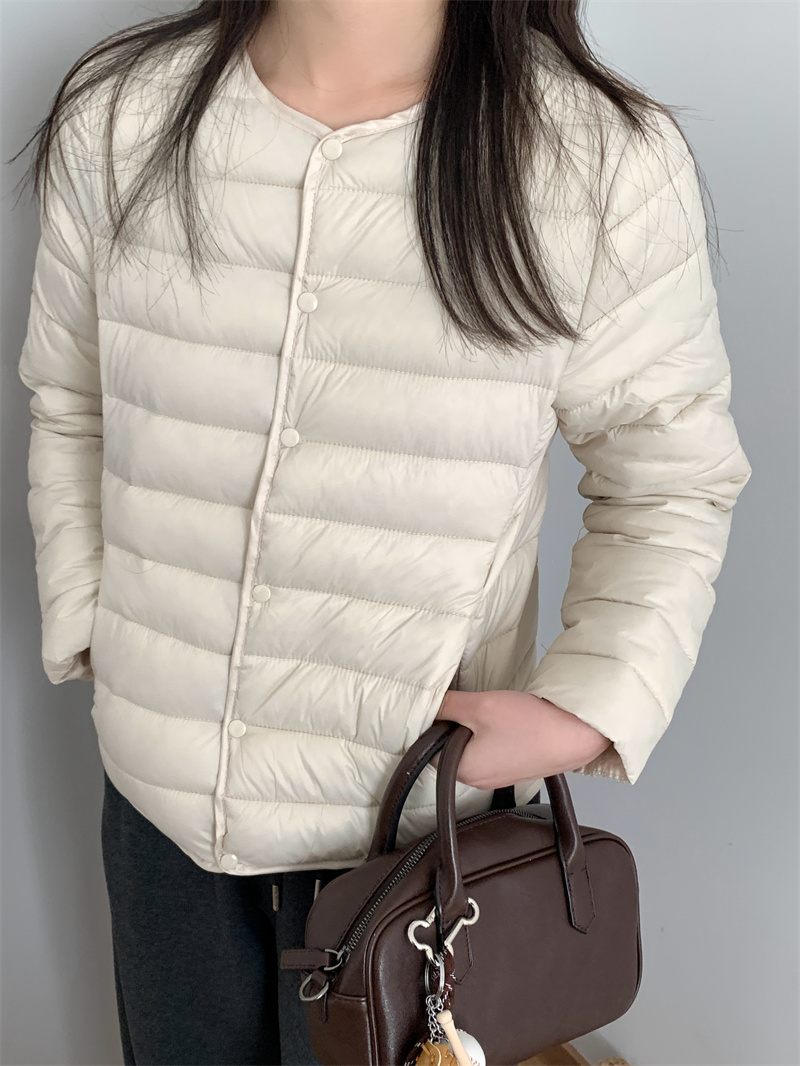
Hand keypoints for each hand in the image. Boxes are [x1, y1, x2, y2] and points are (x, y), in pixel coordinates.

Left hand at [430, 688, 611, 789]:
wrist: (576, 733)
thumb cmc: (531, 724)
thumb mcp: (480, 706)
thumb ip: (448, 706)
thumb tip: (428, 705)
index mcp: (465, 770)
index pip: (433, 747)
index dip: (439, 722)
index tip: (451, 706)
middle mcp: (480, 780)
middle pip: (454, 748)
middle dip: (461, 725)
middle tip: (477, 706)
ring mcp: (500, 777)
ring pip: (475, 747)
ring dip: (480, 729)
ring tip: (498, 712)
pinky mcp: (516, 769)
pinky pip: (495, 750)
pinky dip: (498, 735)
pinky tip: (512, 721)